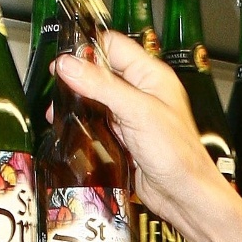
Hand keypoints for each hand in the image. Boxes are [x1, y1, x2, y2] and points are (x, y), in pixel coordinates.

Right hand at [55, 33, 241, 241]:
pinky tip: (69, 127)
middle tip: (57, 87)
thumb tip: (69, 65)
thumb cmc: (177, 155)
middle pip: (102, 71)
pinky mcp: (124, 136)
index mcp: (152, 76)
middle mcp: (142, 91)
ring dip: (78, 102)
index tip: (63, 60)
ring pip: (97, 97)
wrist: (184, 196)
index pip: (114, 46)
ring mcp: (132, 115)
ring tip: (58, 111)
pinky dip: (83, 123)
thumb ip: (102, 86)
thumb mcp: (137, 113)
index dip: (88, 49)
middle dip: (77, 77)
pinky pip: (99, 121)